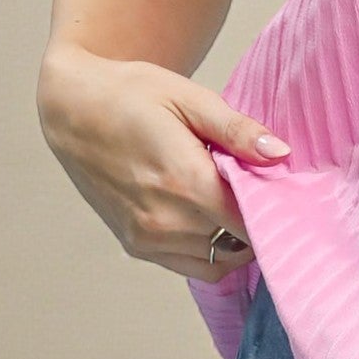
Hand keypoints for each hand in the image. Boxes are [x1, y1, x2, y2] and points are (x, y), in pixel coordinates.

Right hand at [36, 45, 289, 282]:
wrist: (73, 108)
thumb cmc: (132, 94)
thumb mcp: (190, 98)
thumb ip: (237, 131)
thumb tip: (281, 155)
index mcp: (184, 182)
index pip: (252, 219)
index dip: (275, 207)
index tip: (285, 188)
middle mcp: (165, 221)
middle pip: (239, 241)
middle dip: (258, 219)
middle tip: (261, 186)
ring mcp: (147, 239)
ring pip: (218, 261)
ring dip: (235, 239)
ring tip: (233, 198)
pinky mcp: (135, 246)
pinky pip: (190, 264)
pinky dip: (210, 248)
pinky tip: (211, 214)